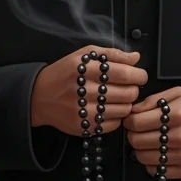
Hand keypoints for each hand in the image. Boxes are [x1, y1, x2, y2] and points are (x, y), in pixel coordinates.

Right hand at [30, 46, 145, 136]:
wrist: (39, 96)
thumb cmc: (65, 72)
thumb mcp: (84, 55)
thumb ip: (112, 54)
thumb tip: (136, 57)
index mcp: (87, 69)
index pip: (125, 74)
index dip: (139, 75)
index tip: (141, 76)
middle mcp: (86, 90)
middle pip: (128, 94)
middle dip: (134, 90)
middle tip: (129, 87)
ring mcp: (84, 111)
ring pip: (124, 110)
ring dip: (126, 104)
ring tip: (118, 98)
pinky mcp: (84, 126)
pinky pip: (114, 124)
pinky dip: (116, 117)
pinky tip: (108, 109)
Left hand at [124, 86, 180, 179]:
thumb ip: (154, 101)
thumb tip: (133, 111)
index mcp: (176, 115)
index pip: (136, 123)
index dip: (129, 120)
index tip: (132, 119)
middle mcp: (180, 137)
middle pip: (137, 141)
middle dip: (133, 134)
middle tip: (139, 130)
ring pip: (143, 158)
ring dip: (141, 149)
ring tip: (149, 141)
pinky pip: (157, 171)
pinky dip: (152, 163)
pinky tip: (159, 153)